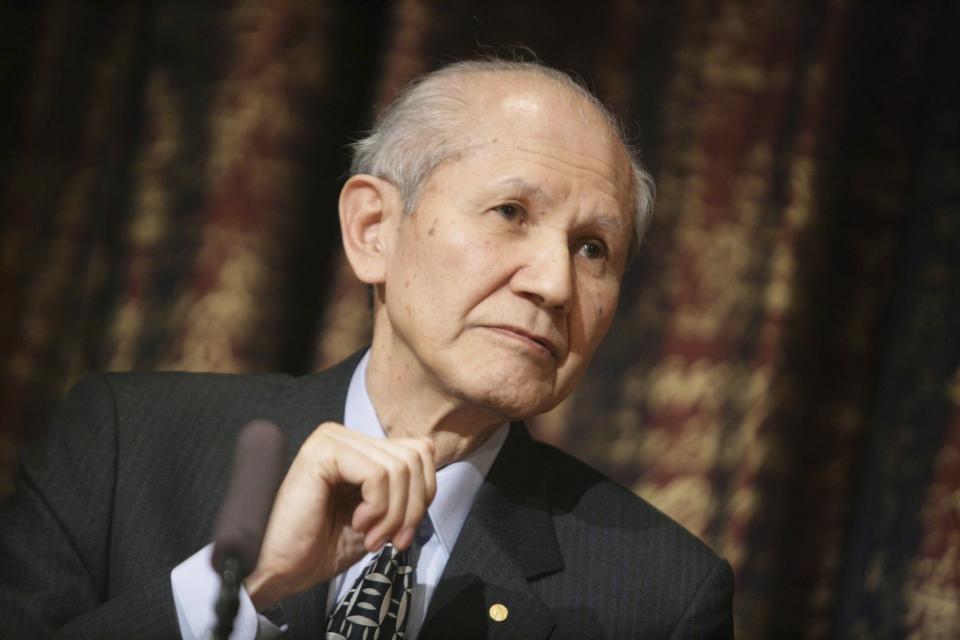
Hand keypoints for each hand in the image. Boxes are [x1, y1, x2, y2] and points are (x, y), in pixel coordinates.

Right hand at [243, 422, 435, 610]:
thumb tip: (430, 480)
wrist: (279, 570)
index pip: (420, 451)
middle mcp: (344, 435)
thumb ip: (402, 493)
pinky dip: (378, 508)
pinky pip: (378, 474)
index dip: (424, 494)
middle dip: (413, 507)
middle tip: (392, 540)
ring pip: (400, 467)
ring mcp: (331, 439)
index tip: (403, 533)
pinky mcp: (322, 453)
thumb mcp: (377, 517)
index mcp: (358, 447)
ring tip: (372, 538)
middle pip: (415, 456)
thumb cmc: (320, 548)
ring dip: (394, 514)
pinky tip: (357, 525)